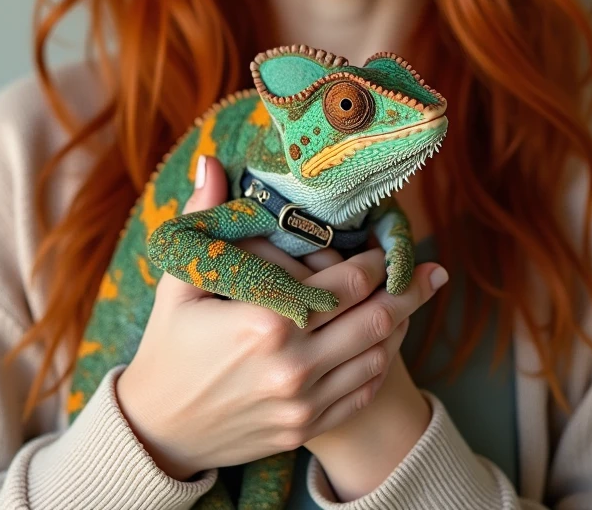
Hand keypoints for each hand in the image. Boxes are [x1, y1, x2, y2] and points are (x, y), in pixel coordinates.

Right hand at [115, 155, 444, 481]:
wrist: (158, 430)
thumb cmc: (169, 344)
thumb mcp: (180, 281)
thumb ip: (204, 218)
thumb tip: (211, 161)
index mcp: (265, 321)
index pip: (346, 282)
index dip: (374, 260)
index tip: (386, 244)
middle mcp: (291, 365)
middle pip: (376, 320)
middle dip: (408, 292)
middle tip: (433, 272)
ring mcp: (301, 404)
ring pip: (376, 357)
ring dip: (398, 329)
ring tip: (412, 303)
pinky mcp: (304, 430)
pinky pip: (362, 393)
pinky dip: (379, 365)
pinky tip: (384, 345)